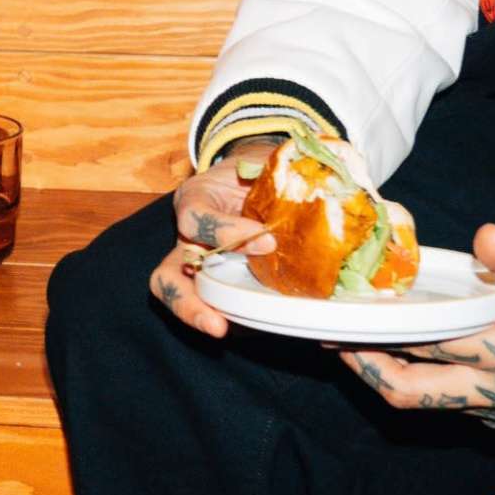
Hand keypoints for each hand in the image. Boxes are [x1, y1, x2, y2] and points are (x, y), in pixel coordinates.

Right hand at [150, 141, 281, 338]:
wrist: (259, 183)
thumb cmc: (259, 171)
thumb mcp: (265, 163)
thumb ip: (283, 169)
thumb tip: (327, 165)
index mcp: (196, 201)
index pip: (195, 218)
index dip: (225, 231)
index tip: (265, 239)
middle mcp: (188, 240)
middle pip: (167, 275)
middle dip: (186, 302)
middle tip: (218, 324)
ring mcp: (200, 269)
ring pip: (180, 298)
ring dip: (201, 317)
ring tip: (225, 331)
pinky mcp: (220, 288)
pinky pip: (220, 307)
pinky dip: (237, 320)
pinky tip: (261, 325)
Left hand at [343, 221, 494, 425]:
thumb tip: (483, 240)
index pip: (426, 346)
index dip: (380, 333)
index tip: (344, 317)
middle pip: (411, 394)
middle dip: (366, 369)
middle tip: (332, 343)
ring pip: (426, 405)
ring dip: (389, 377)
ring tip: (353, 347)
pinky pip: (447, 405)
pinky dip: (418, 381)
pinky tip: (398, 353)